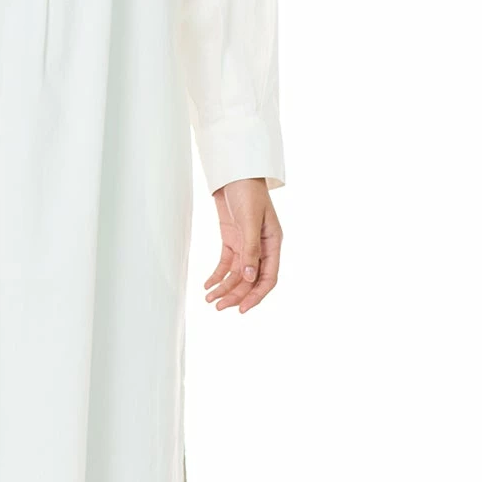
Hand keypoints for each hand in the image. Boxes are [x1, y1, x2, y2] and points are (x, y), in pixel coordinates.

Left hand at [204, 179, 280, 312]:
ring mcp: (246, 244)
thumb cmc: (248, 191)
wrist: (235, 172)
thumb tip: (250, 277)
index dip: (256, 295)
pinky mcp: (232, 239)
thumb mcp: (249, 219)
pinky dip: (217, 275)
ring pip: (237, 274)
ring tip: (210, 299)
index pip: (268, 277)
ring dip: (224, 287)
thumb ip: (250, 248)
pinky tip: (208, 285)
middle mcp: (261, 247)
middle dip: (235, 294)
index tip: (242, 309)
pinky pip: (226, 263)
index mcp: (273, 243)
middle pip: (250, 279)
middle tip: (218, 306)